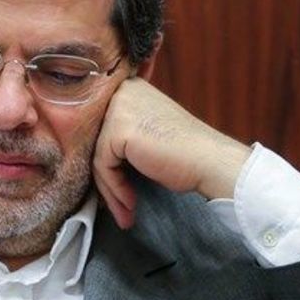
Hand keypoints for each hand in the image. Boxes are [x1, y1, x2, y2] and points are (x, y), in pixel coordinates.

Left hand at [93, 78, 251, 228]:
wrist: (210, 161)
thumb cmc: (184, 153)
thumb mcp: (145, 134)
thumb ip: (119, 134)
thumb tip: (88, 156)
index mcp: (128, 87)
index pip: (100, 128)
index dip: (106, 162)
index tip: (114, 190)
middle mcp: (121, 91)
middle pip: (96, 142)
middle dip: (106, 180)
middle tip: (119, 207)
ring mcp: (119, 108)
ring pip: (96, 156)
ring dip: (110, 190)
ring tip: (125, 211)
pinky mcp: (118, 129)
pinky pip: (103, 166)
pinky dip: (115, 189)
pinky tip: (131, 204)